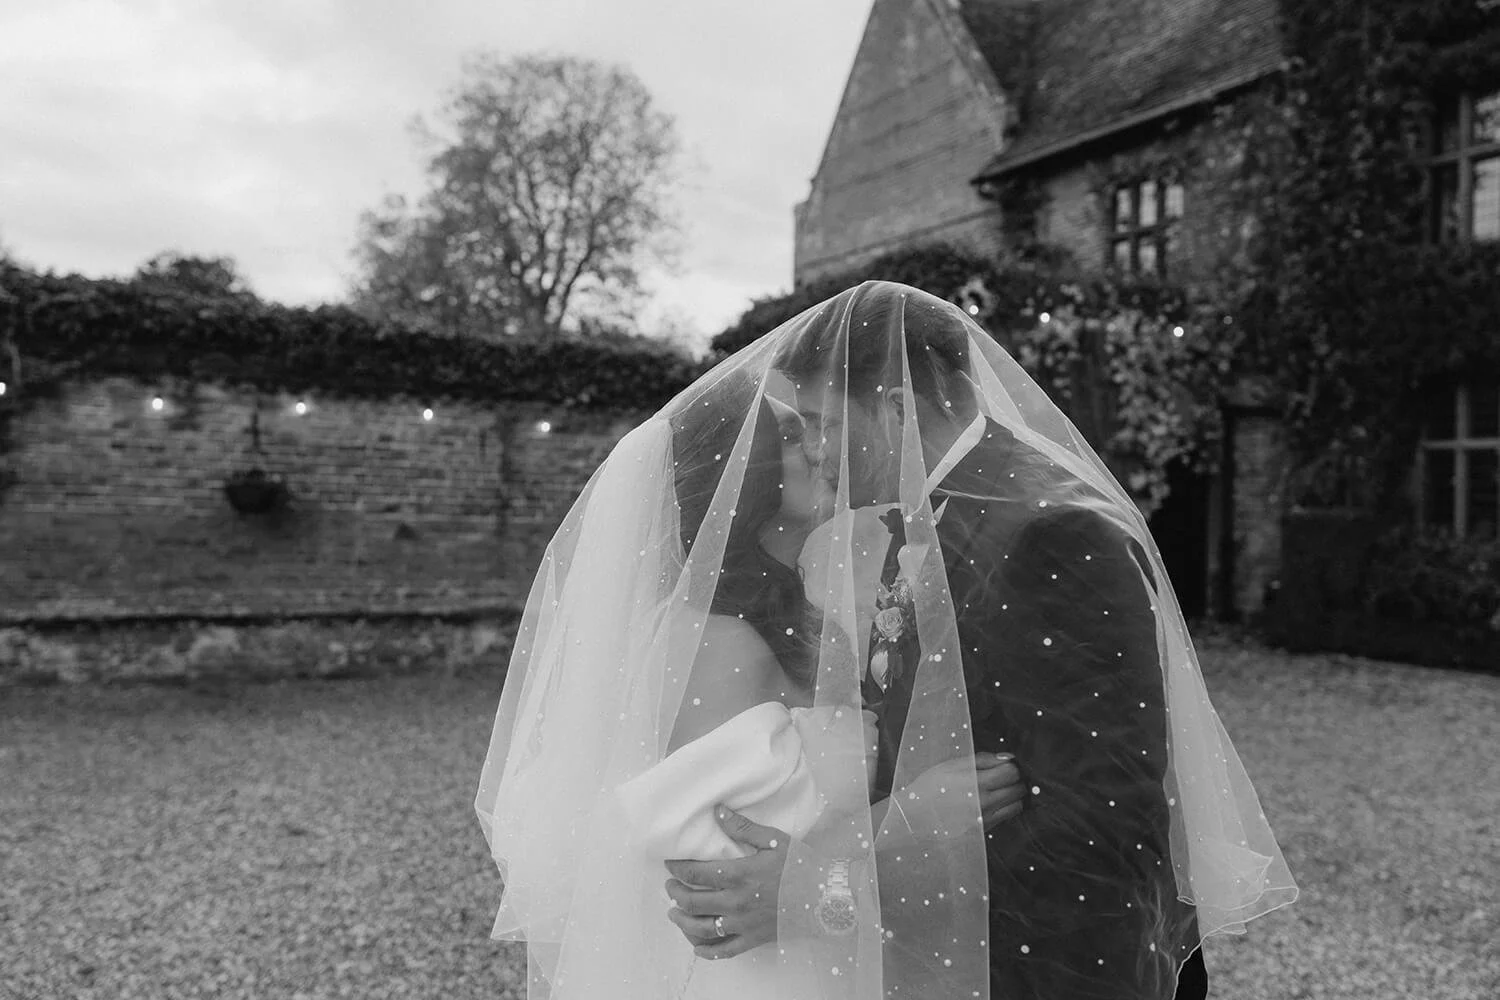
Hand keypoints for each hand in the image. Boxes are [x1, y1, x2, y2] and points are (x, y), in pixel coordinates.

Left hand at [663, 806, 788, 960]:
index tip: (670, 864)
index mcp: (739, 875)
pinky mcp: (753, 939)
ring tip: (674, 914)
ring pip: (701, 929)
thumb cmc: (801, 866)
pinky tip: (697, 946)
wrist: (826, 897)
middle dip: (675, 893)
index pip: (696, 873)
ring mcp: (743, 924)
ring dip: (682, 922)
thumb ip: (743, 827)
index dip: (678, 868)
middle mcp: (736, 902)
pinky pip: (724, 950)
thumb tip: (718, 811)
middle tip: (669, 886)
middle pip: (692, 902)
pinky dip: (706, 951)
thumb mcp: (774, 840)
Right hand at [899, 753, 1023, 833]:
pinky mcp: (986, 828)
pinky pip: (1008, 816)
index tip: (1002, 764)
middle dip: (1014, 779)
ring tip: (999, 788)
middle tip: (1002, 775)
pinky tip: (992, 801)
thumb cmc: (932, 787)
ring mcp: (987, 817)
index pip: (1012, 772)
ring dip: (1013, 795)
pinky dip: (1006, 807)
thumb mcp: (954, 764)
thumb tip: (1008, 758)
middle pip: (1019, 788)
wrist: (917, 814)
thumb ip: (984, 760)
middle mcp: (986, 802)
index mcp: (977, 783)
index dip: (1010, 765)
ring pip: (1018, 804)